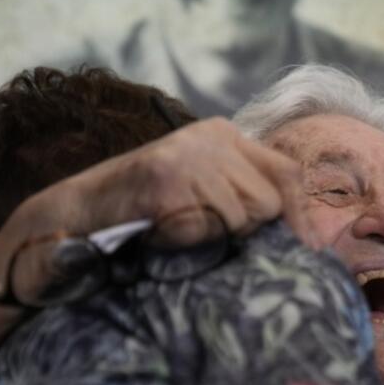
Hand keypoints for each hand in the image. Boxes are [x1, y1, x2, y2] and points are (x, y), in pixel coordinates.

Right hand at [52, 117, 313, 245]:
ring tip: (178, 230)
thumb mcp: (202, 188)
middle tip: (208, 235)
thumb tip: (306, 234)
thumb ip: (245, 194)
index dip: (296, 216)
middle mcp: (211, 137)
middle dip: (248, 230)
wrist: (77, 212)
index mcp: (223, 134)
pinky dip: (188, 242)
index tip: (303, 250)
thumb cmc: (146, 210)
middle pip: (269, 201)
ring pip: (242, 217)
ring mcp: (188, 156)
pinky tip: (162, 233)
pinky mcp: (167, 179)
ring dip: (215, 238)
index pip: (287, 173)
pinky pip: (208, 228)